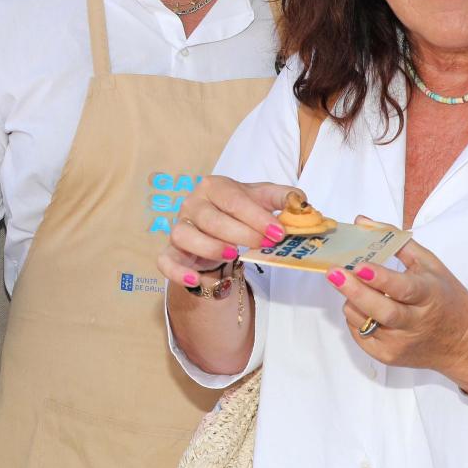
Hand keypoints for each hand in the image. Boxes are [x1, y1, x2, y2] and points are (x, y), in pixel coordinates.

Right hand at [158, 175, 297, 288]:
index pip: (233, 199)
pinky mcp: (171, 251)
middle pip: (210, 218)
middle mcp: (191, 204)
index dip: (256, 216)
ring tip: (235, 255)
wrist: (218, 230)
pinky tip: (196, 280)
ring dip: (210, 247)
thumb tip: (301, 204)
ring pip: (184, 235)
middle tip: (265, 245)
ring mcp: (178, 227)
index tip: (278, 233)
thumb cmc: (240, 212)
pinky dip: (177, 272)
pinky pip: (165, 261)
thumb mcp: (263, 201)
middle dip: (240, 233)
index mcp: (214, 186)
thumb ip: (283, 199)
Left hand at [329, 235, 467, 387]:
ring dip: (351, 301)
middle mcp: (415, 323)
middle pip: (380, 310)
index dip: (380, 279)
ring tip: (350, 286)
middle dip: (354, 291)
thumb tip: (362, 221)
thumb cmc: (447, 299)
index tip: (360, 267)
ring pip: (364, 322)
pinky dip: (355, 317)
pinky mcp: (389, 357)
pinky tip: (361, 306)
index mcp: (430, 296)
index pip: (403, 289)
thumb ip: (396, 242)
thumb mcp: (431, 265)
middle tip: (334, 273)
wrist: (464, 345)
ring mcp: (401, 343)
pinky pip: (360, 335)